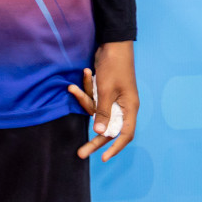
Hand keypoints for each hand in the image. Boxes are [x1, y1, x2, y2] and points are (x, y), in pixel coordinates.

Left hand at [67, 40, 138, 161]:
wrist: (112, 44)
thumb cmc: (114, 67)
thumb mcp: (106, 91)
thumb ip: (102, 112)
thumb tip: (99, 132)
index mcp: (129, 108)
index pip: (125, 134)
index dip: (115, 147)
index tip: (103, 157)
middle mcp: (122, 106)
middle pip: (107, 128)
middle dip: (93, 139)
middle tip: (80, 153)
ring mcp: (113, 98)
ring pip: (95, 110)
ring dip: (83, 98)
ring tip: (72, 88)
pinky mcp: (104, 91)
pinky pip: (92, 97)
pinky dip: (86, 88)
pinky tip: (86, 73)